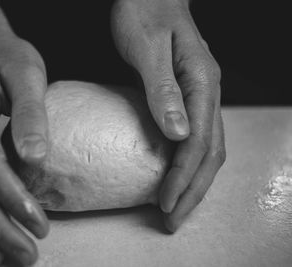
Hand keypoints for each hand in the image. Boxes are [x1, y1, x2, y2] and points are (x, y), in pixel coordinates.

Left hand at [111, 0, 225, 230]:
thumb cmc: (144, 12)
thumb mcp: (148, 48)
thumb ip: (163, 89)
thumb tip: (179, 133)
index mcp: (201, 81)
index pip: (199, 140)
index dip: (183, 175)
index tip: (165, 202)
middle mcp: (206, 91)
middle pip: (210, 151)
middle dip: (192, 189)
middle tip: (172, 219)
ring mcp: (199, 95)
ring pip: (207, 148)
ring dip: (193, 182)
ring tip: (175, 208)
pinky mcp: (186, 97)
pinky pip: (195, 137)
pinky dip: (187, 163)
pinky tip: (175, 177)